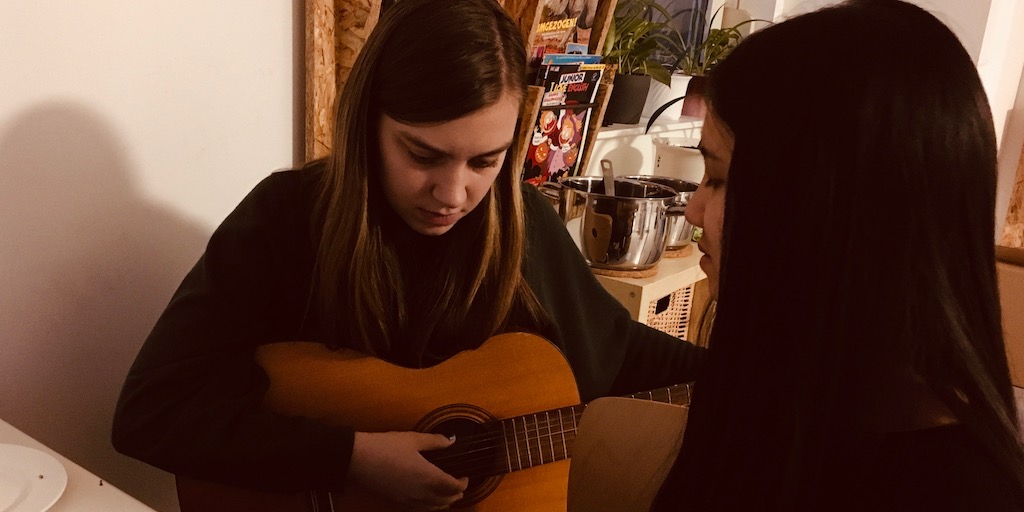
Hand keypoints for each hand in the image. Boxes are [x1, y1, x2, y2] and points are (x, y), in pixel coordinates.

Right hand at [349, 431, 468, 509]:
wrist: (359, 458)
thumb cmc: (387, 446)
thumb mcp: (414, 439)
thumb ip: (435, 441)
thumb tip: (451, 440)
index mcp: (429, 477)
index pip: (452, 487)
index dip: (463, 484)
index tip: (465, 477)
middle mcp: (420, 492)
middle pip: (445, 500)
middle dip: (455, 495)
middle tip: (460, 488)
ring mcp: (408, 498)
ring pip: (432, 508)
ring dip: (443, 503)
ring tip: (447, 497)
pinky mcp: (397, 500)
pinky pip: (418, 509)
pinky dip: (428, 507)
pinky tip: (426, 501)